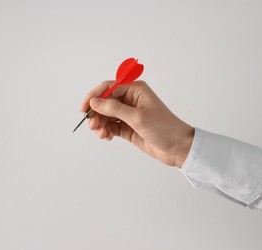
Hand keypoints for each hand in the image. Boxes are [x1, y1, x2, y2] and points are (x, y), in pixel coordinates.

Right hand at [80, 81, 194, 167]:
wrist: (178, 148)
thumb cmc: (164, 128)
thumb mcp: (137, 117)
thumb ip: (114, 109)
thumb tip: (94, 102)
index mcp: (135, 90)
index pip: (108, 88)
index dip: (94, 96)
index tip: (84, 108)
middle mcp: (130, 100)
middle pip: (105, 102)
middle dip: (96, 113)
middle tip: (92, 126)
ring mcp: (128, 114)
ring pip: (106, 115)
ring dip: (100, 124)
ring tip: (101, 134)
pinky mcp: (128, 127)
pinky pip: (111, 126)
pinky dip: (106, 131)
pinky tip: (106, 136)